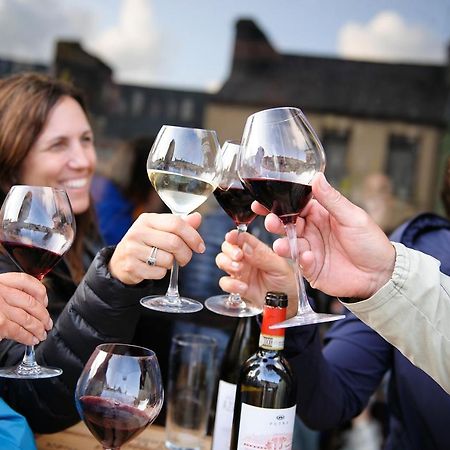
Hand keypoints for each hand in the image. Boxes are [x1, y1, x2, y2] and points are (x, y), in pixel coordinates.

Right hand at [0, 272, 51, 344]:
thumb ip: (7, 293)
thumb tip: (32, 303)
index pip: (26, 281)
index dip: (40, 292)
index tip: (45, 301)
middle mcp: (0, 292)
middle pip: (31, 302)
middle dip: (43, 315)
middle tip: (47, 323)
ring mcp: (0, 307)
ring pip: (27, 318)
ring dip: (38, 328)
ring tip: (42, 334)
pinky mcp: (0, 323)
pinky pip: (18, 331)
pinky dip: (28, 337)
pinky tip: (31, 340)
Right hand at [109, 212, 205, 284]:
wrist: (120, 262)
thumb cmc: (146, 244)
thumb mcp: (160, 230)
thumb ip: (180, 225)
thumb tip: (197, 217)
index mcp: (148, 219)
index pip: (176, 223)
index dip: (193, 236)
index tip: (200, 247)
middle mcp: (138, 231)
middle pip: (174, 242)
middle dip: (186, 254)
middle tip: (185, 259)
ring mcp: (132, 248)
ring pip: (167, 259)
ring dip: (173, 264)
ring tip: (167, 262)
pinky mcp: (131, 266)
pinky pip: (158, 272)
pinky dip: (162, 273)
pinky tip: (155, 268)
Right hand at [216, 231, 297, 317]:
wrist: (286, 304)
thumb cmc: (286, 282)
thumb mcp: (280, 267)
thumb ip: (263, 257)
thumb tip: (247, 247)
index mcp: (257, 250)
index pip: (243, 238)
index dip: (235, 235)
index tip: (232, 236)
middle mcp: (246, 259)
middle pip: (228, 247)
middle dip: (230, 249)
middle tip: (238, 255)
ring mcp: (240, 273)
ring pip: (222, 261)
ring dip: (227, 263)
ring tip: (239, 269)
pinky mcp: (237, 287)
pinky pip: (225, 282)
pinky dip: (231, 284)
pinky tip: (243, 288)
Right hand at [253, 173, 395, 298]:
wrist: (381, 275)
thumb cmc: (370, 242)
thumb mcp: (352, 217)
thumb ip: (332, 199)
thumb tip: (317, 177)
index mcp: (320, 215)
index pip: (295, 205)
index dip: (279, 203)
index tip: (264, 201)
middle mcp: (311, 231)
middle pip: (287, 224)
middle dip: (275, 222)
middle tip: (271, 222)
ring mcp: (310, 250)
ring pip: (289, 244)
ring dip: (283, 243)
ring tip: (283, 245)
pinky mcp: (311, 269)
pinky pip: (300, 263)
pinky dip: (301, 260)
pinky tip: (307, 258)